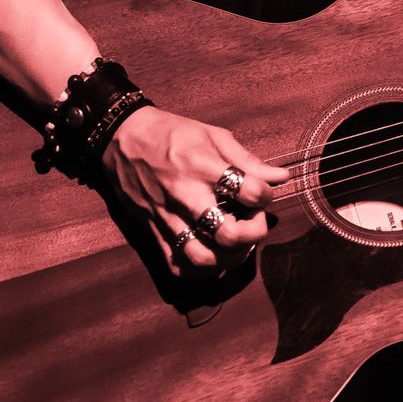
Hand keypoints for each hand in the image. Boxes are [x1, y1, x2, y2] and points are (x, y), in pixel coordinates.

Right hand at [100, 107, 288, 277]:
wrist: (122, 137)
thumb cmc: (171, 132)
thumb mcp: (212, 134)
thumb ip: (247, 160)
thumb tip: (281, 177)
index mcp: (204, 167)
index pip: (250, 192)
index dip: (267, 196)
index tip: (263, 194)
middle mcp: (186, 195)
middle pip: (229, 234)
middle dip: (254, 233)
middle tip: (255, 222)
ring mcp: (168, 216)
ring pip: (202, 257)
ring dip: (228, 258)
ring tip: (238, 245)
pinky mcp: (153, 229)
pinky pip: (176, 264)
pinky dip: (198, 269)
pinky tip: (212, 255)